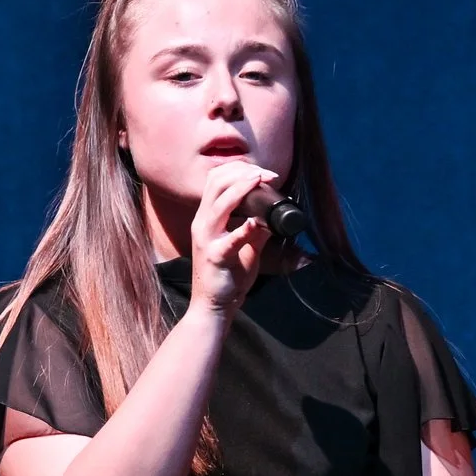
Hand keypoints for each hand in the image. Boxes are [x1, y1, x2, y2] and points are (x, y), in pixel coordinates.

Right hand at [187, 161, 279, 311]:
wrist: (214, 305)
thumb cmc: (227, 275)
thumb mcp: (245, 246)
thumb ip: (256, 229)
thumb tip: (273, 216)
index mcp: (207, 217)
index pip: (216, 180)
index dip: (239, 169)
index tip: (263, 172)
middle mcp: (202, 223)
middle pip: (216, 184)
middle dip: (243, 173)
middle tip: (267, 174)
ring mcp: (206, 239)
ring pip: (219, 205)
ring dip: (241, 189)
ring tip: (260, 181)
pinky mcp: (215, 257)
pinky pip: (229, 240)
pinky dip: (243, 229)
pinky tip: (256, 223)